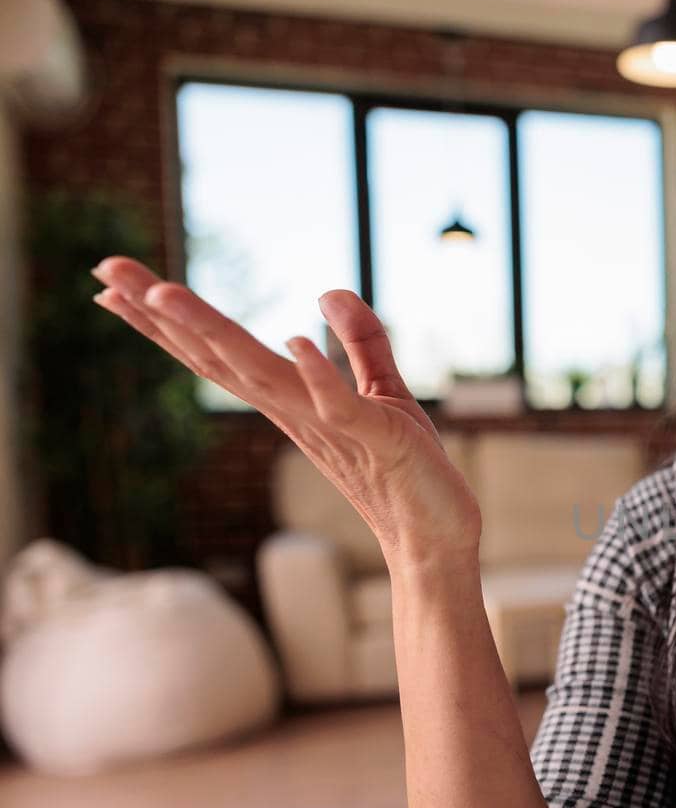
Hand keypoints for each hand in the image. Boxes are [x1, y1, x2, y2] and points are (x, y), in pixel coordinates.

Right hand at [90, 257, 481, 566]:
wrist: (437, 537)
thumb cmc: (407, 469)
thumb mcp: (384, 391)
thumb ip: (360, 341)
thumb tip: (326, 291)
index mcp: (291, 401)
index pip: (218, 354)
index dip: (166, 320)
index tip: (113, 282)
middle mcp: (296, 413)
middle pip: (218, 358)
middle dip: (162, 314)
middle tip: (106, 269)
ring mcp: (330, 428)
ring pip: (261, 376)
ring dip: (214, 335)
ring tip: (165, 293)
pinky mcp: (376, 440)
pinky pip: (340, 407)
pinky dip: (318, 376)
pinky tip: (294, 340)